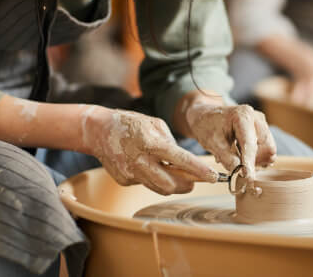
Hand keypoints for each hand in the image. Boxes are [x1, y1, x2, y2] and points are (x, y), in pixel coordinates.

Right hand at [82, 106, 217, 194]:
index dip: (199, 171)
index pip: (181, 161)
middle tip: (194, 181)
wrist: (98, 130)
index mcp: (152, 143)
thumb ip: (171, 143)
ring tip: (178, 176)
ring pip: (159, 188)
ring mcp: (130, 173)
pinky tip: (149, 168)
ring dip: (172, 185)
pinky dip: (153, 179)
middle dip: (187, 185)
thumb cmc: (131, 124)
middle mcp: (140, 161)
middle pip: (171, 184)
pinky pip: (145, 184)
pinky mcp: (124, 180)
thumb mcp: (155, 124)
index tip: (213, 177)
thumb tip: (184, 161)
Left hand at [185, 103, 275, 185]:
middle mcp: (257, 118)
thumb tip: (240, 173)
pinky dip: (256, 158)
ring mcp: (262, 125)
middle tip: (238, 169)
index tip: (248, 178)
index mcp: (243, 116)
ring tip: (235, 158)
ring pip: (269, 151)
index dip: (249, 162)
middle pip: (266, 148)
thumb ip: (226, 158)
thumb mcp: (212, 143)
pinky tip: (241, 156)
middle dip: (254, 161)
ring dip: (255, 161)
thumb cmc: (207, 127)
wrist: (205, 118)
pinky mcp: (263, 132)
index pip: (250, 143)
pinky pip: (266, 151)